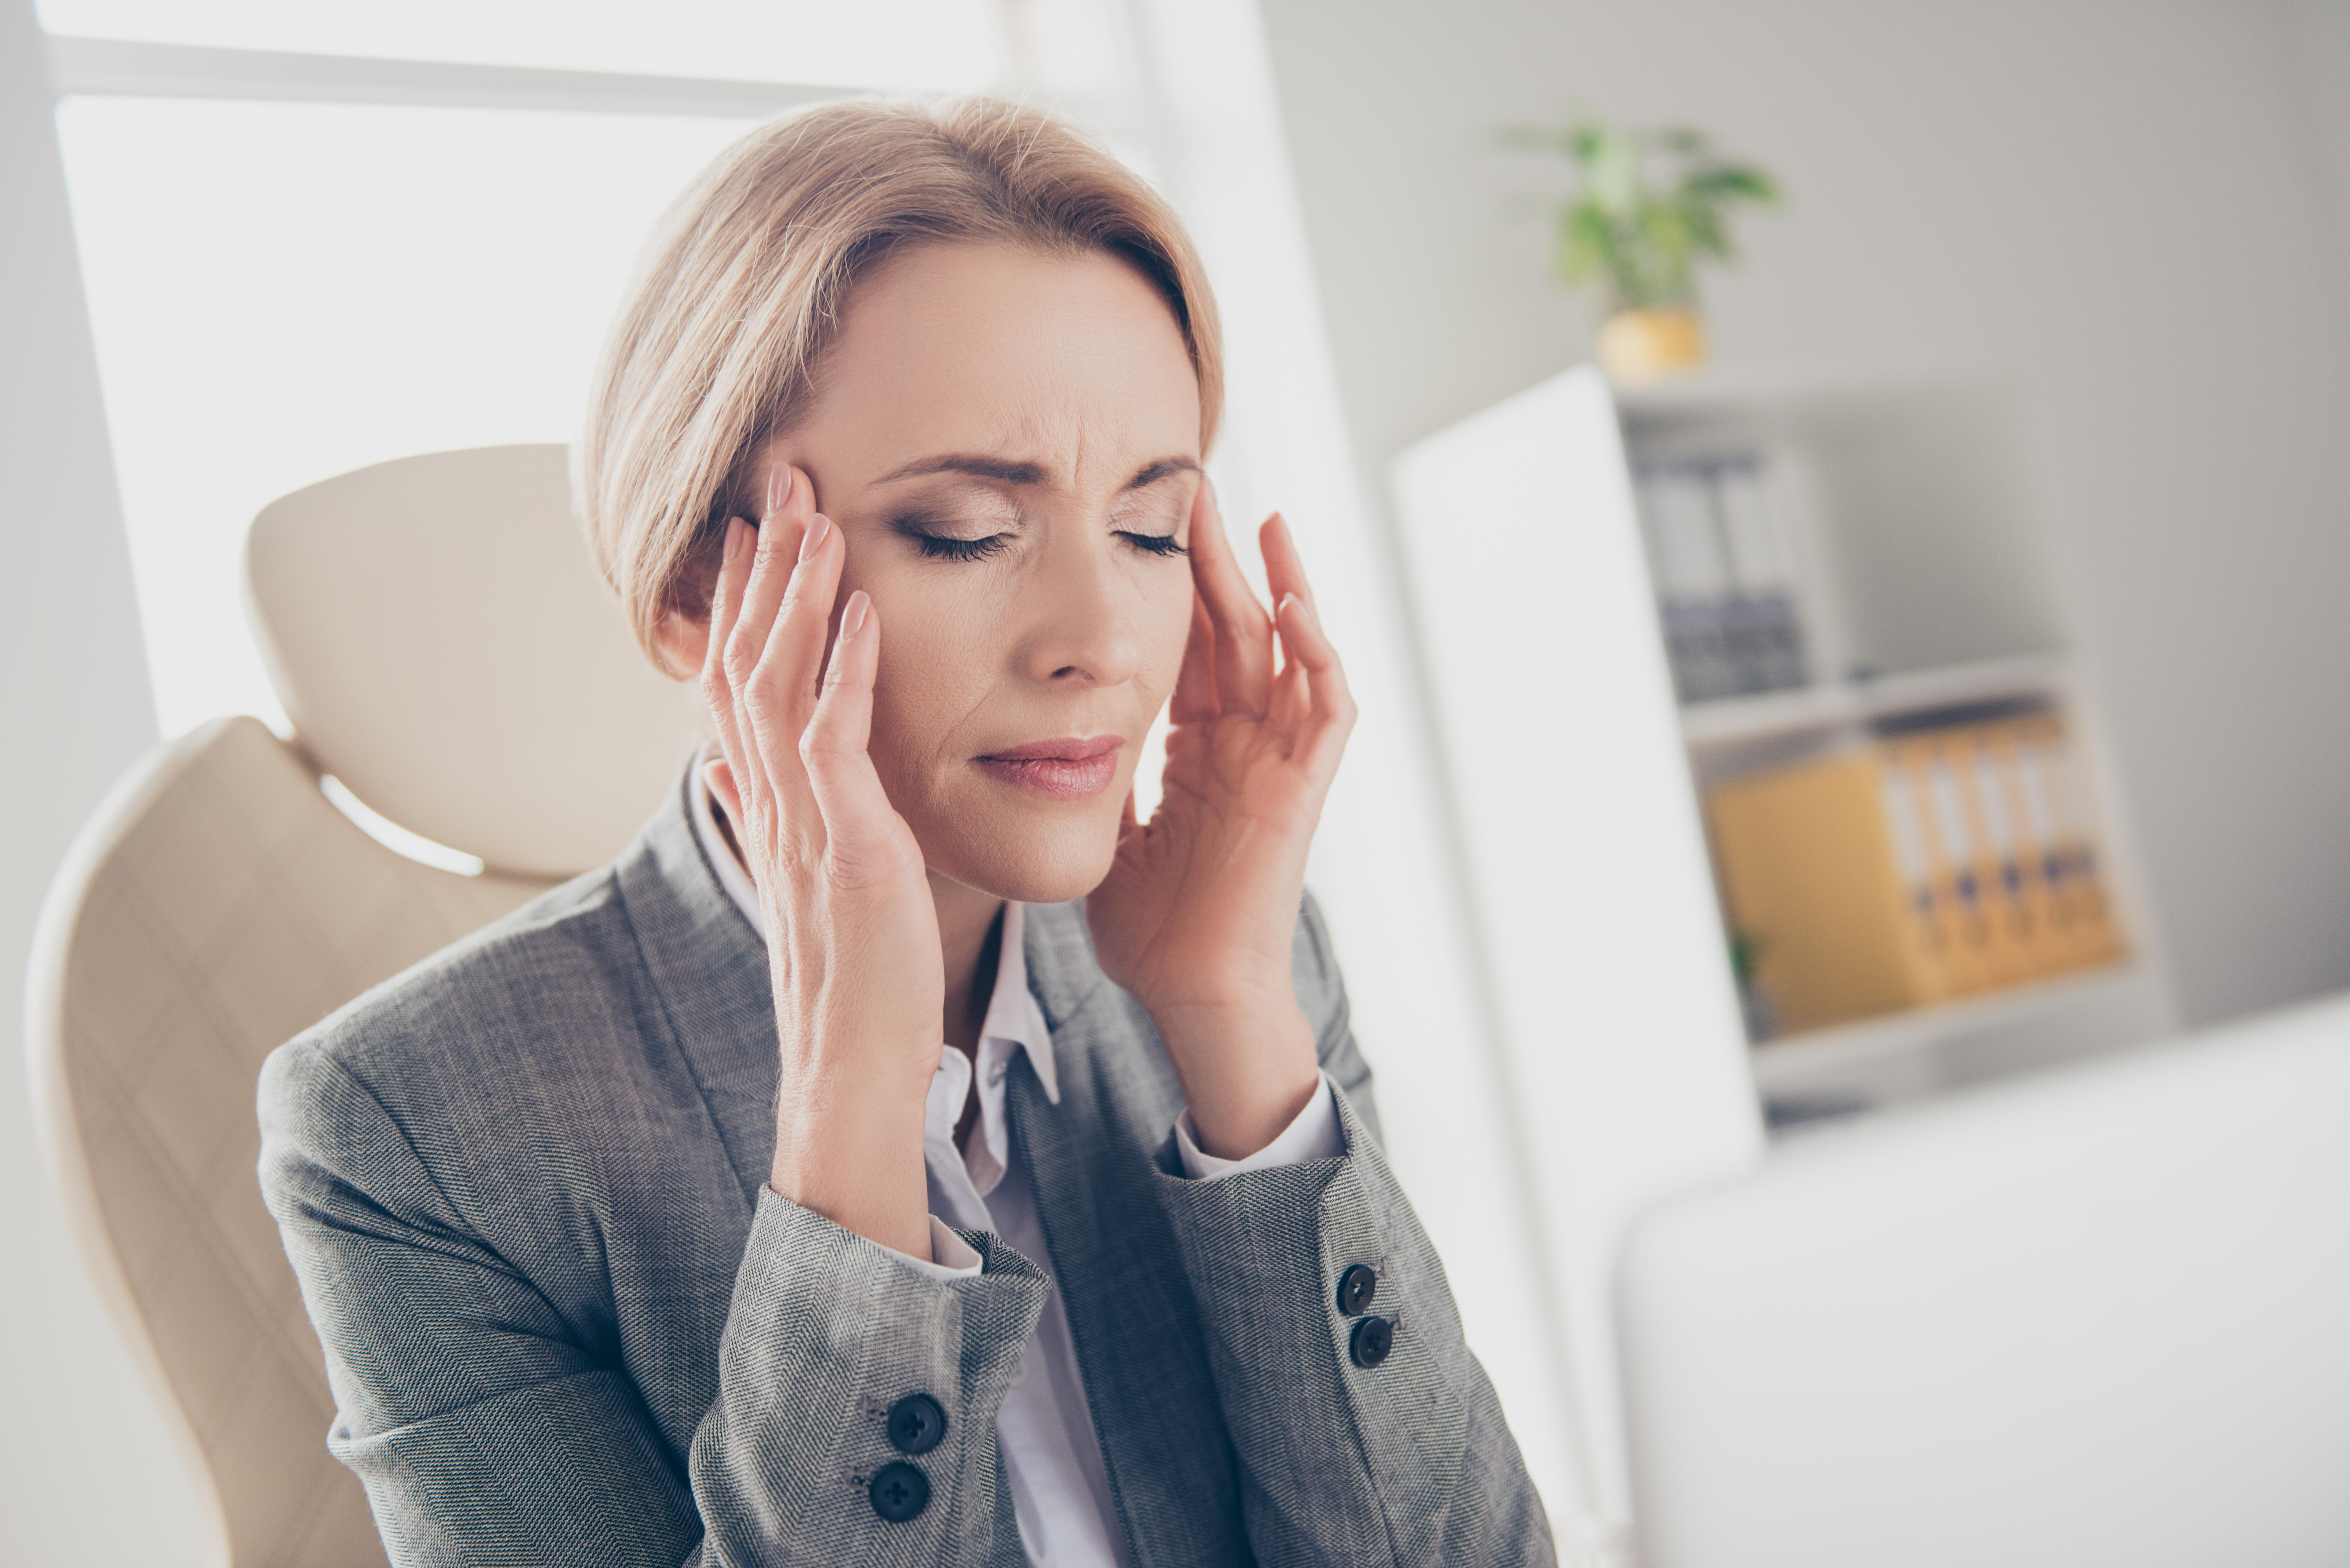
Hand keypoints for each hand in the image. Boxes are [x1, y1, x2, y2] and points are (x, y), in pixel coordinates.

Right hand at [700, 463, 939, 1257]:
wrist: (853, 1068)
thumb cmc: (851, 977)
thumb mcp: (811, 877)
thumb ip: (777, 814)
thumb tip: (731, 771)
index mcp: (769, 805)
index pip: (739, 680)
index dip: (739, 601)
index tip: (749, 528)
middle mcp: (772, 802)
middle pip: (749, 658)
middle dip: (764, 567)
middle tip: (779, 478)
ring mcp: (804, 821)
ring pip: (781, 682)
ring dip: (797, 593)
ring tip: (813, 512)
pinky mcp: (847, 846)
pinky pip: (834, 740)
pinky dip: (844, 670)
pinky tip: (861, 609)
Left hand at [1085, 482, 1356, 1158]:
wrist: (1188, 991)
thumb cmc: (1148, 930)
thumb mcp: (1108, 830)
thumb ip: (1088, 777)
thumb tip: (1033, 738)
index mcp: (1195, 751)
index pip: (1188, 650)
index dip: (1174, 589)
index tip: (1147, 527)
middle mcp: (1241, 745)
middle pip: (1234, 632)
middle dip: (1219, 562)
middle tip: (1198, 488)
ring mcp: (1277, 763)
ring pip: (1289, 654)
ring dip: (1280, 585)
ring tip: (1261, 519)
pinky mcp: (1304, 789)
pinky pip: (1325, 710)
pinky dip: (1317, 657)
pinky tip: (1294, 606)